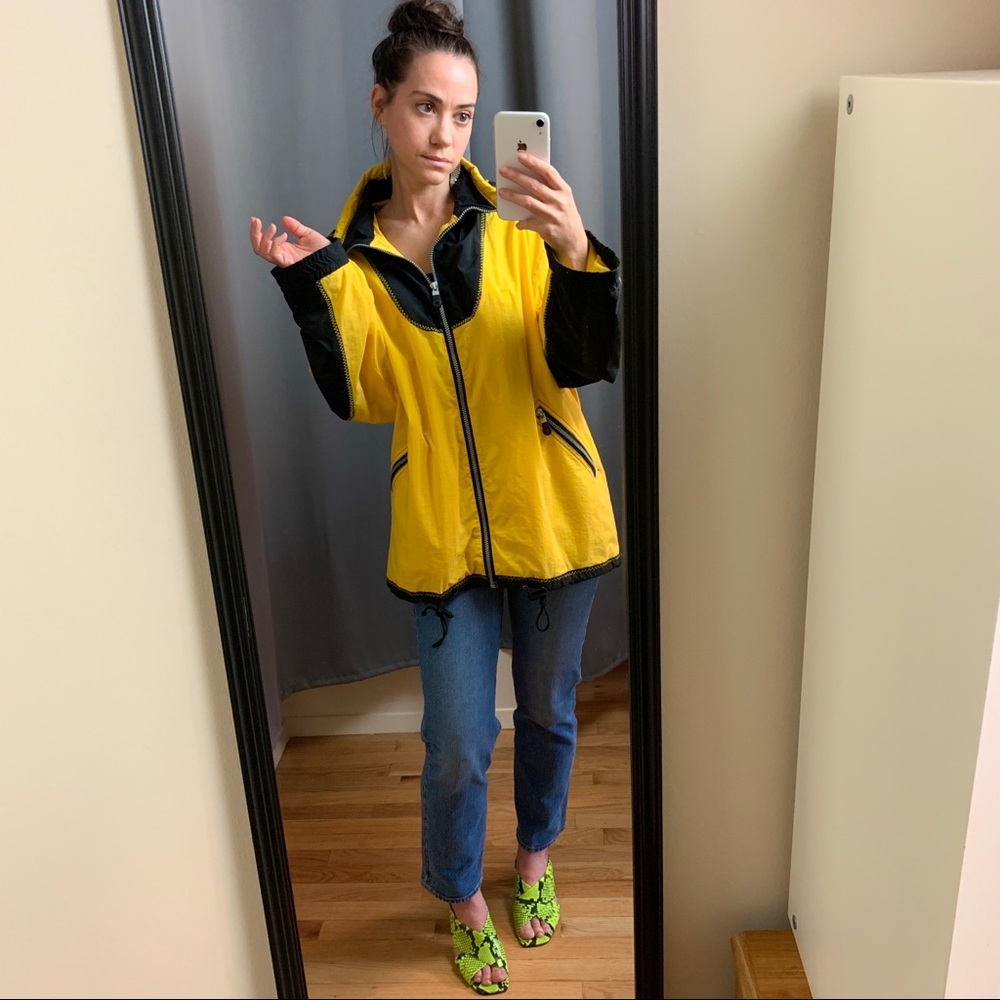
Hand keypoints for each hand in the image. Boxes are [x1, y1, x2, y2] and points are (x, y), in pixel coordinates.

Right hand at [249, 215, 329, 267]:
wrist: (332, 262)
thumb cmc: (323, 253)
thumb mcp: (308, 235)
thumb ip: (296, 227)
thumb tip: (284, 219)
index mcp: (284, 249)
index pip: (263, 242)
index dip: (256, 231)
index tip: (255, 220)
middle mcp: (281, 255)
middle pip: (258, 248)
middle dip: (254, 234)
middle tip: (256, 221)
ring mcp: (284, 260)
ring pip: (263, 252)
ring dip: (264, 238)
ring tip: (273, 227)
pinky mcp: (288, 263)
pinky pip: (274, 255)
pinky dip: (275, 244)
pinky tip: (283, 236)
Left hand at [497, 153, 588, 268]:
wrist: (574, 239)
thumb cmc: (566, 216)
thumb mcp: (564, 198)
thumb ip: (550, 187)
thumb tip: (528, 175)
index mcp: (563, 190)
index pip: (548, 171)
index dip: (533, 162)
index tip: (521, 155)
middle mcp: (558, 201)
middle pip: (533, 185)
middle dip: (516, 176)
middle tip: (504, 170)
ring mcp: (551, 214)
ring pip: (527, 201)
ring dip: (512, 195)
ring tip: (502, 191)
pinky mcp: (545, 227)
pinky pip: (527, 222)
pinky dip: (520, 222)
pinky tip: (517, 221)